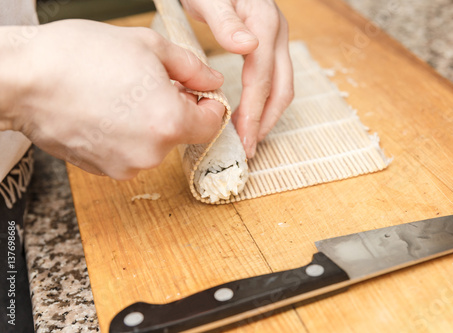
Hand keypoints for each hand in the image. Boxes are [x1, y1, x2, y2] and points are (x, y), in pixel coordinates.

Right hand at [0, 20, 224, 179]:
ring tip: (119, 94)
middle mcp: (151, 153)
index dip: (208, 104)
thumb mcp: (148, 46)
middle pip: (181, 133)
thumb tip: (212, 80)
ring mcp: (126, 166)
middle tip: (147, 82)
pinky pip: (131, 152)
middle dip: (174, 108)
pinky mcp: (104, 170)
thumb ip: (191, 68)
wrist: (23, 79)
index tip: (194, 91)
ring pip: (155, 143)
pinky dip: (127, 135)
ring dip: (148, 122)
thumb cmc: (80, 57)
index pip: (211, 124)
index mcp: (169, 123)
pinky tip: (105, 112)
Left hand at [181, 0, 293, 157]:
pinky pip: (274, 78)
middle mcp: (277, 33)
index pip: (262, 77)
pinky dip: (265, 100)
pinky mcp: (270, 43)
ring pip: (282, 85)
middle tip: (249, 146)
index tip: (243, 137)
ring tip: (250, 136)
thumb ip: (225, 21)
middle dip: (266, 120)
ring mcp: (276, 39)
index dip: (254, 111)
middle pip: (282, 87)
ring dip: (268, 114)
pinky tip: (250, 113)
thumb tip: (247, 46)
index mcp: (264, 23)